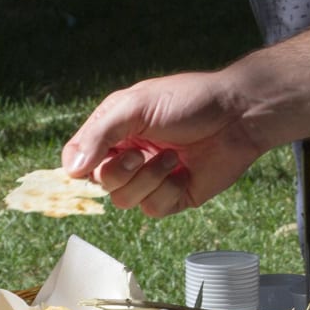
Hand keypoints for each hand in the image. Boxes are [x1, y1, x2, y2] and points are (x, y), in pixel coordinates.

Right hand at [61, 71, 262, 216]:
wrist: (239, 115)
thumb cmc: (189, 101)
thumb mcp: (135, 106)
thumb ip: (98, 134)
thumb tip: (71, 170)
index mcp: (113, 132)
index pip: (78, 159)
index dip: (78, 168)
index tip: (89, 166)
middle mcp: (127, 156)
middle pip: (100, 183)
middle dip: (120, 172)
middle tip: (141, 154)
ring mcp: (149, 179)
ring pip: (124, 200)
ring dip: (148, 179)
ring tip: (172, 156)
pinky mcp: (171, 197)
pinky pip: (152, 209)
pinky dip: (166, 191)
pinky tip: (183, 171)